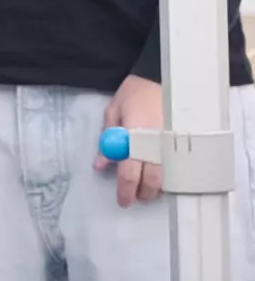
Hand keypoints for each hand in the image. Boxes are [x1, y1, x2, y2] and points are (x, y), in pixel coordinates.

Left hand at [96, 75, 164, 206]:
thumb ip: (107, 141)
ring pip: (166, 178)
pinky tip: (160, 177)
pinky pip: (175, 168)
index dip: (125, 191)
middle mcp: (155, 144)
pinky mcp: (180, 142)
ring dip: (155, 189)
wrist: (159, 78)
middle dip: (142, 194)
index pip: (129, 173)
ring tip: (145, 189)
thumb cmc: (132, 94)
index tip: (122, 202)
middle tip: (133, 197)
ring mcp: (170, 144)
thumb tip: (100, 165)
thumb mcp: (112, 113)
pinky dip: (168, 177)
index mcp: (135, 137)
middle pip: (151, 181)